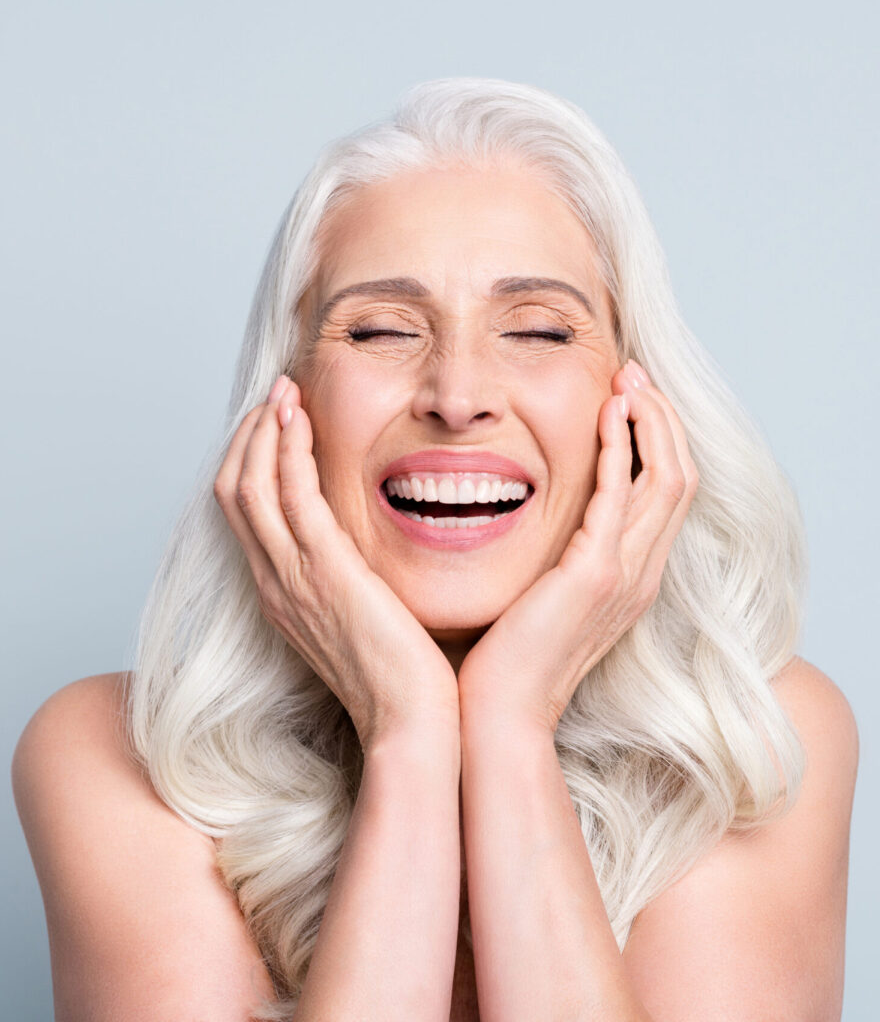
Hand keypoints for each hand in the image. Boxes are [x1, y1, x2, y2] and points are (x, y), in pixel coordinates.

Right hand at [213, 375, 459, 751]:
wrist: (410, 723)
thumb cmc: (401, 677)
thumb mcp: (363, 622)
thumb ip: (351, 583)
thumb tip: (364, 554)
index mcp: (283, 595)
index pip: (246, 515)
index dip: (253, 462)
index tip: (277, 424)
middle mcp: (275, 584)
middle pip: (234, 492)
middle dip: (250, 437)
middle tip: (275, 396)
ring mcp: (292, 579)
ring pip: (251, 487)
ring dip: (263, 432)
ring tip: (283, 392)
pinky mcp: (324, 573)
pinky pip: (291, 497)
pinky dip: (288, 451)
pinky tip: (300, 419)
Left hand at [457, 359, 697, 733]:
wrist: (500, 714)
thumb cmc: (509, 659)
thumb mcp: (545, 597)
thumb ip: (558, 558)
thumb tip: (541, 521)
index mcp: (632, 577)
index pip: (666, 494)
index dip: (658, 440)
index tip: (630, 398)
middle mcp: (641, 574)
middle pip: (680, 476)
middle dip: (662, 418)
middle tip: (634, 374)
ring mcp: (625, 575)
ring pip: (667, 478)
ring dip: (650, 421)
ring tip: (627, 379)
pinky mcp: (595, 574)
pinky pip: (620, 494)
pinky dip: (619, 447)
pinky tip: (606, 412)